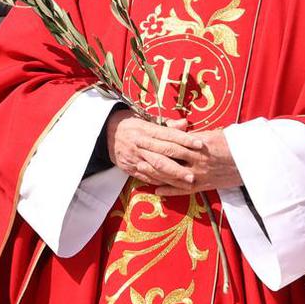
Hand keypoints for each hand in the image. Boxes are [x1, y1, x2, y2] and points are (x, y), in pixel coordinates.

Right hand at [105, 112, 241, 193]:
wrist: (104, 133)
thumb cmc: (129, 123)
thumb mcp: (145, 117)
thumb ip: (166, 123)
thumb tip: (185, 123)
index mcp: (145, 130)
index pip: (168, 135)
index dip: (185, 140)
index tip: (200, 144)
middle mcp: (140, 144)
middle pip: (163, 155)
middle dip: (180, 165)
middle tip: (195, 173)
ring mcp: (135, 158)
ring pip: (156, 169)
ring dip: (173, 177)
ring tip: (188, 182)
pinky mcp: (130, 168)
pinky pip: (147, 176)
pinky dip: (160, 181)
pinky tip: (172, 186)